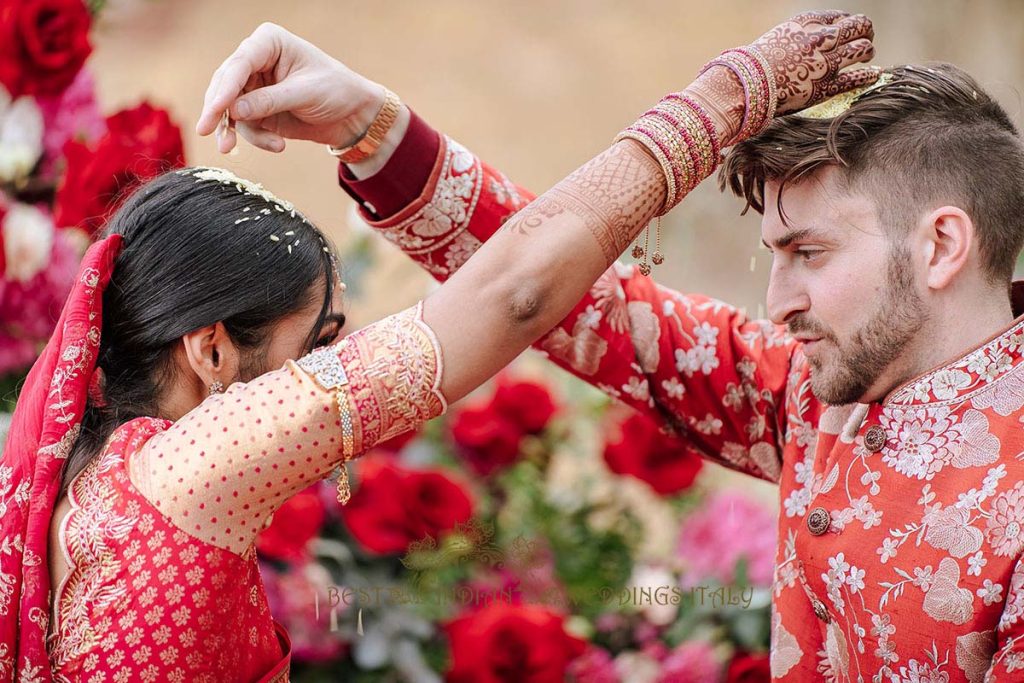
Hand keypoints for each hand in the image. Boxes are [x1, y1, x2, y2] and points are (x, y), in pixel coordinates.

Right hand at [196, 23, 391, 154]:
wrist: (353, 114)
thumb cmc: (336, 90)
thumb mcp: (306, 93)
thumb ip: (270, 101)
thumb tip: (234, 111)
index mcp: (269, 42)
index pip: (239, 63)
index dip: (225, 88)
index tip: (215, 110)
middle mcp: (256, 60)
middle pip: (224, 84)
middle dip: (218, 111)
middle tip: (207, 132)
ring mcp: (254, 86)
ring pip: (230, 109)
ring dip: (234, 130)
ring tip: (243, 148)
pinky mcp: (257, 110)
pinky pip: (244, 126)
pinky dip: (257, 138)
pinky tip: (279, 145)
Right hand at [751, 10, 876, 113]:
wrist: (744, 86)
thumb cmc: (755, 65)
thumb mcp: (779, 37)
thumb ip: (801, 36)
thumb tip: (817, 40)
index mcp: (807, 23)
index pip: (840, 16)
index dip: (847, 23)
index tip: (848, 30)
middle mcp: (820, 39)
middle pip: (859, 26)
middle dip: (865, 31)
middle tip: (865, 38)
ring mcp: (825, 64)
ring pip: (863, 49)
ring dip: (868, 51)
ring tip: (867, 55)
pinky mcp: (825, 87)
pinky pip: (856, 78)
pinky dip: (869, 75)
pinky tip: (874, 73)